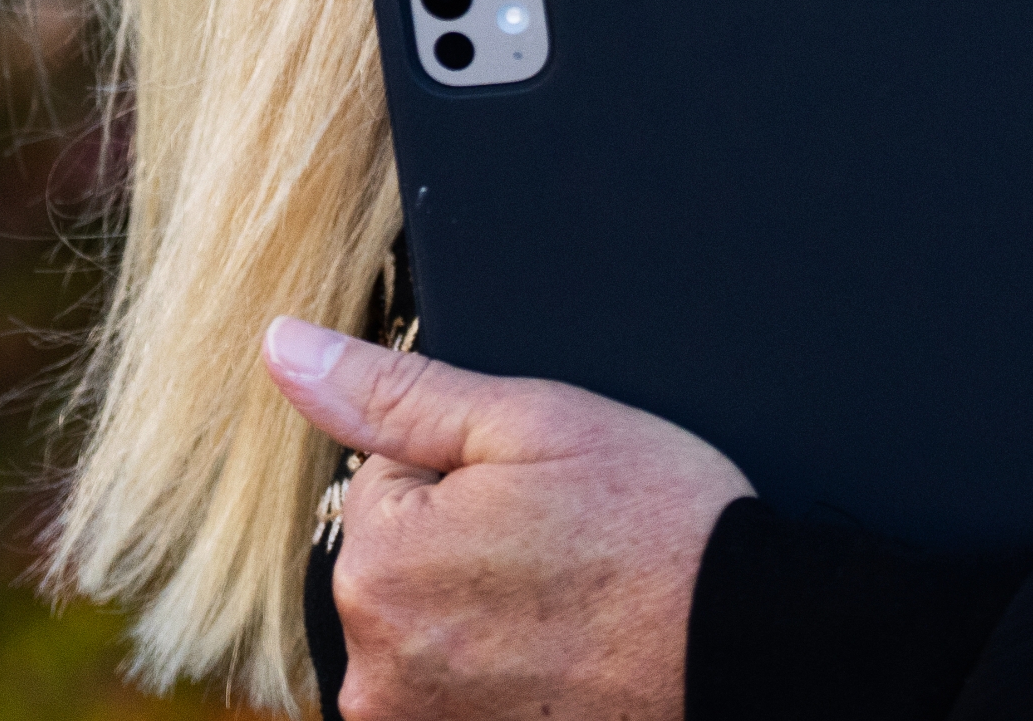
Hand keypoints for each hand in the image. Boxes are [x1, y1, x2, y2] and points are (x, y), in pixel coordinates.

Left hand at [264, 316, 753, 720]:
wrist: (749, 649)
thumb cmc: (659, 531)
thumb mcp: (531, 422)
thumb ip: (394, 391)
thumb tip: (284, 347)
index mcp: (379, 567)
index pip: (389, 480)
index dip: (471, 474)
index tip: (543, 497)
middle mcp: (376, 672)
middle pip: (402, 566)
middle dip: (468, 547)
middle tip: (564, 551)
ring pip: (431, 633)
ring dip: (484, 618)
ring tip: (570, 610)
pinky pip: (457, 696)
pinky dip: (502, 679)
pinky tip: (563, 663)